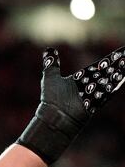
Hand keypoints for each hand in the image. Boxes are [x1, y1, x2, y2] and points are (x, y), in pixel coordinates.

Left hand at [18, 46, 124, 163]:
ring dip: (119, 73)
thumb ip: (51, 63)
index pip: (100, 67)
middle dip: (119, 64)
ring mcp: (94, 95)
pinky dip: (114, 85)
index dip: (111, 61)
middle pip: (108, 73)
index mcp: (82, 79)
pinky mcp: (94, 103)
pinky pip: (106, 93)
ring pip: (110, 81)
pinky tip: (122, 78)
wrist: (51, 116)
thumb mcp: (50, 76)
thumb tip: (49, 49)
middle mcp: (90, 86)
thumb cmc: (50, 99)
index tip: (122, 53)